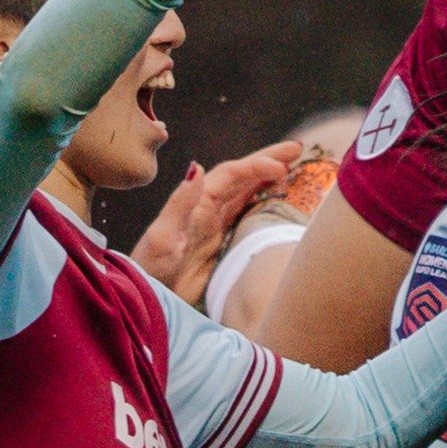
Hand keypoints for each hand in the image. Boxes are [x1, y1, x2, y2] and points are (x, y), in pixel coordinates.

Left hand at [130, 141, 310, 302]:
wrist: (148, 299)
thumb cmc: (150, 270)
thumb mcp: (163, 237)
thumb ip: (180, 203)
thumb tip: (197, 166)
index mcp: (197, 203)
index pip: (232, 175)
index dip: (257, 166)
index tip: (282, 167)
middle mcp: (207, 208)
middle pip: (243, 177)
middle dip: (270, 160)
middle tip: (298, 148)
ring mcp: (215, 225)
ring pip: (247, 193)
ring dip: (269, 178)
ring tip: (295, 166)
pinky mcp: (221, 243)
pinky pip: (247, 215)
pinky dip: (264, 203)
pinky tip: (279, 201)